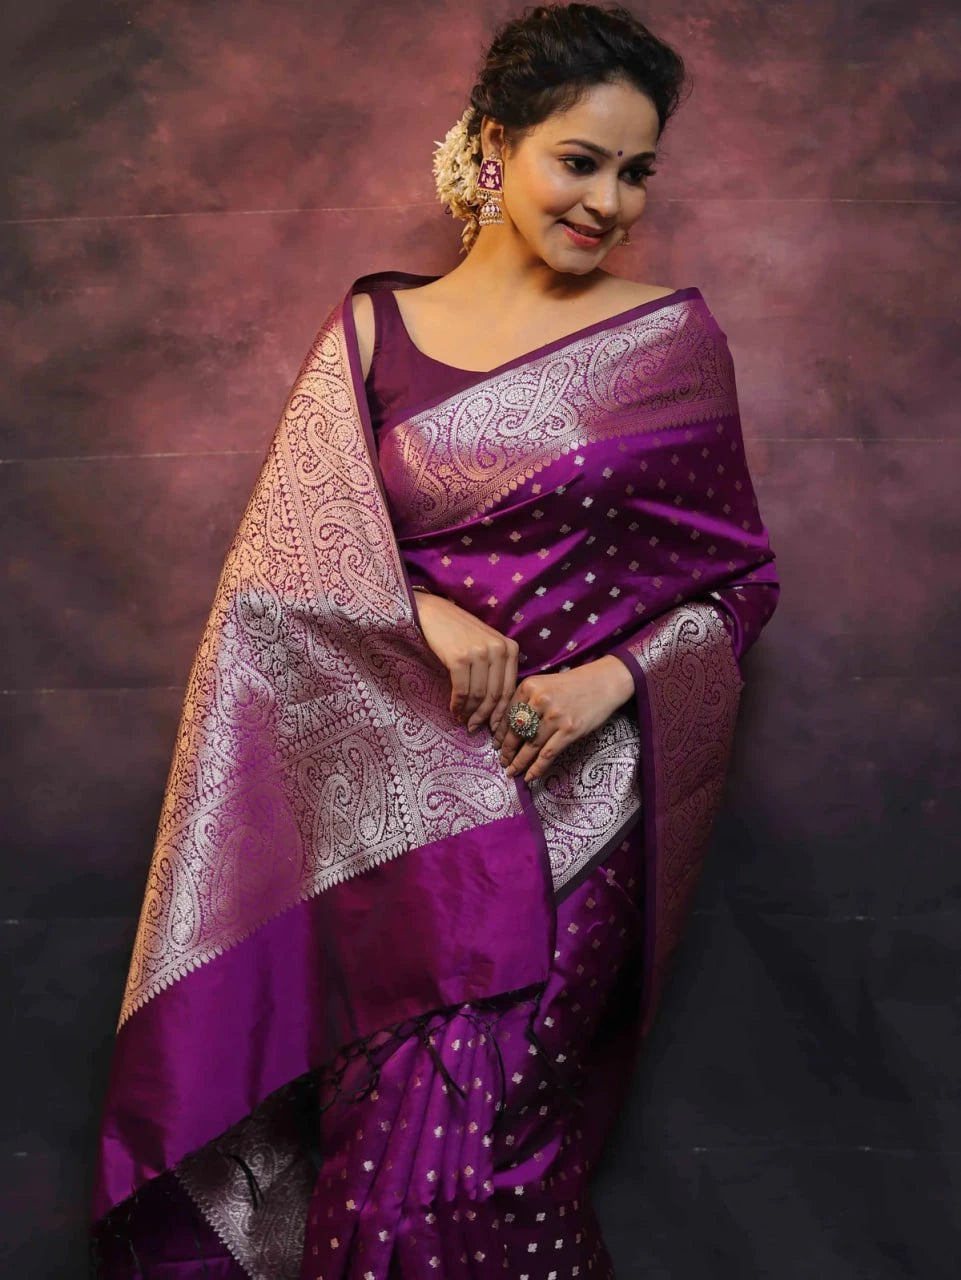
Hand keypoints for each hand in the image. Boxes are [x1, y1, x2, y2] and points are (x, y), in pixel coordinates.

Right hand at [413, 591, 519, 732]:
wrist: (433, 613)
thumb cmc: (459, 633)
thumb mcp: (486, 646)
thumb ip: (496, 669)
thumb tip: (495, 707)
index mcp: (510, 648)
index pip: (509, 689)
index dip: (501, 712)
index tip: (493, 726)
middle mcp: (499, 649)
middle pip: (495, 695)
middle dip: (484, 716)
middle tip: (474, 729)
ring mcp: (480, 653)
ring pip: (479, 696)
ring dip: (469, 713)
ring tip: (462, 720)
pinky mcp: (460, 658)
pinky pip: (462, 691)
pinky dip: (458, 705)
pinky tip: (453, 710)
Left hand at [493, 656, 634, 783]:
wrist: (603, 683)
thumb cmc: (571, 685)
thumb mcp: (544, 685)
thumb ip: (526, 701)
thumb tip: (507, 728)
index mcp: (529, 686)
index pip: (508, 715)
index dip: (500, 734)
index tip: (496, 745)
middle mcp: (539, 700)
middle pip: (517, 732)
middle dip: (507, 751)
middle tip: (502, 762)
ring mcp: (555, 716)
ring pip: (530, 746)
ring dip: (519, 762)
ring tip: (512, 771)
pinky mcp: (569, 730)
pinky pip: (547, 754)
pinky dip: (537, 768)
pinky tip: (529, 776)